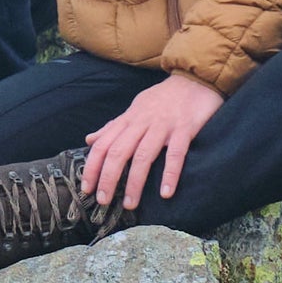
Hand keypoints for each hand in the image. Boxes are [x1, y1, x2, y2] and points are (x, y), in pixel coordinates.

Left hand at [84, 73, 222, 212]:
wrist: (195, 78)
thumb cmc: (163, 97)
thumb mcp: (134, 108)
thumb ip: (113, 127)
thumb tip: (90, 140)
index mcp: (128, 120)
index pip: (103, 145)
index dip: (92, 167)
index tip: (86, 188)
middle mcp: (142, 123)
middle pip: (118, 152)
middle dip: (108, 178)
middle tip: (102, 201)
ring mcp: (163, 126)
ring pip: (143, 155)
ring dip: (134, 182)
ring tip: (130, 204)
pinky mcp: (185, 129)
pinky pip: (176, 154)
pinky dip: (170, 174)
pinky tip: (166, 193)